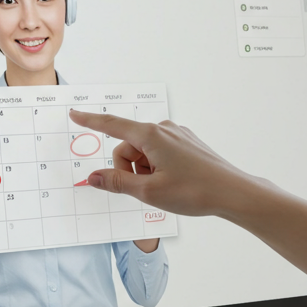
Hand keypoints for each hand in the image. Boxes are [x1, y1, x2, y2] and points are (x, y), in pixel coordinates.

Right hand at [69, 108, 306, 279]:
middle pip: (128, 146)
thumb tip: (93, 177)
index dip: (90, 121)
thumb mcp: (149, 191)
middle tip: (146, 189)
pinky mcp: (186, 143)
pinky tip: (173, 183)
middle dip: (128, 168)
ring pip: (144, 152)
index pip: (112, 125)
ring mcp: (177, 135)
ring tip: (163, 188)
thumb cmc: (194, 191)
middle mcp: (163, 129)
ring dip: (144, 171)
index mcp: (151, 135)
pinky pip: (160, 153)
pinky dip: (157, 168)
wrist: (232, 193)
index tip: (74, 113)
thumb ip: (117, 183)